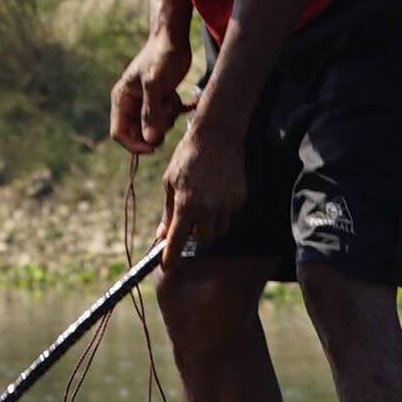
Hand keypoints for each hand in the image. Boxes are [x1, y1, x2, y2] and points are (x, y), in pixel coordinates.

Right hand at [108, 35, 191, 156]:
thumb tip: (149, 140)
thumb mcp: (156, 85)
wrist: (173, 38)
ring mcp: (144, 102)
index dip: (134, 144)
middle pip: (137, 133)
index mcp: (121, 99)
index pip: (119, 133)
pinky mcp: (157, 100)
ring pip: (152, 127)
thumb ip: (151, 113)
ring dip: (164, 120)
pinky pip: (163, 118)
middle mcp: (130, 103)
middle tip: (167, 114)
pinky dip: (170, 112)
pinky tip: (174, 95)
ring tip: (170, 99)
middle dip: (153, 130)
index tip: (153, 147)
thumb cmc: (162, 57)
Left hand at [161, 116, 250, 259]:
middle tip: (189, 224)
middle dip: (195, 236)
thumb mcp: (169, 182)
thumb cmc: (188, 156)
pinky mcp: (240, 197)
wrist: (217, 135)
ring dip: (209, 224)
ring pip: (219, 229)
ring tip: (203, 203)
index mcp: (186, 204)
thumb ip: (168, 211)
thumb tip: (162, 234)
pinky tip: (216, 191)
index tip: (167, 267)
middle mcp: (208, 207)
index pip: (178, 240)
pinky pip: (229, 214)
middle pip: (203, 240)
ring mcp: (227, 203)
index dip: (171, 257)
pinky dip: (221, 210)